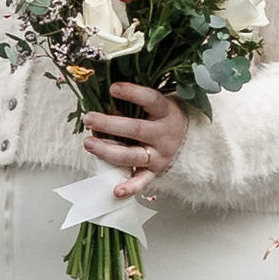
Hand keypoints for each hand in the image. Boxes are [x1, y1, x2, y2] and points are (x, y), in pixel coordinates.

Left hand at [83, 84, 187, 200]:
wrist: (189, 143)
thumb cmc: (162, 119)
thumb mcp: (155, 106)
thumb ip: (134, 103)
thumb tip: (104, 100)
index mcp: (165, 112)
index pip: (151, 100)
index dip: (133, 93)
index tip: (113, 88)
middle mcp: (163, 135)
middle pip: (136, 129)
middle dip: (109, 124)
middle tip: (89, 118)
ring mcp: (159, 155)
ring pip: (133, 155)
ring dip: (108, 151)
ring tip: (89, 143)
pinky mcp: (154, 172)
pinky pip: (142, 181)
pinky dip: (129, 187)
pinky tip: (116, 191)